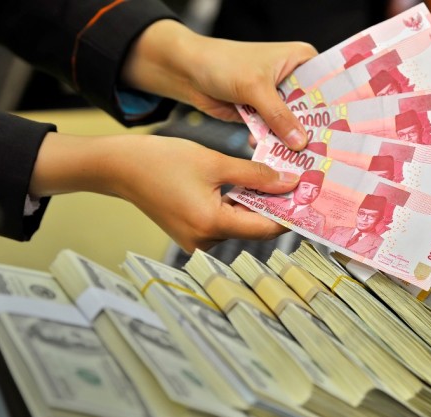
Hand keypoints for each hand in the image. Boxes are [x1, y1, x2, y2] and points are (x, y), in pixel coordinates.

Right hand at [30, 133, 299, 250]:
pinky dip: (238, 206)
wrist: (120, 168)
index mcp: (212, 225)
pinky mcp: (191, 234)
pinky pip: (224, 222)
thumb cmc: (163, 161)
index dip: (290, 213)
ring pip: (240, 224)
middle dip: (275, 205)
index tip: (310, 199)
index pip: (265, 227)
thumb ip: (255, 175)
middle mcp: (205, 241)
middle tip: (296, 183)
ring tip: (276, 180)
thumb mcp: (214, 163)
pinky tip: (248, 187)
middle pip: (254, 227)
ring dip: (256, 204)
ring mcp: (197, 240)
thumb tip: (289, 182)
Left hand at [122, 20, 317, 150]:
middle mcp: (294, 78)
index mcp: (301, 60)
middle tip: (325, 157)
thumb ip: (279, 116)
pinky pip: (274, 133)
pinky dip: (274, 145)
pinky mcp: (263, 114)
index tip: (343, 135)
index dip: (335, 110)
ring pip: (293, 125)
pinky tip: (279, 162)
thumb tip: (301, 143)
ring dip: (292, 144)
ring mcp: (278, 98)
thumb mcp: (255, 88)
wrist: (188, 72)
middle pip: (312, 110)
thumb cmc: (223, 64)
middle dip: (314, 133)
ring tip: (304, 166)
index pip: (327, 86)